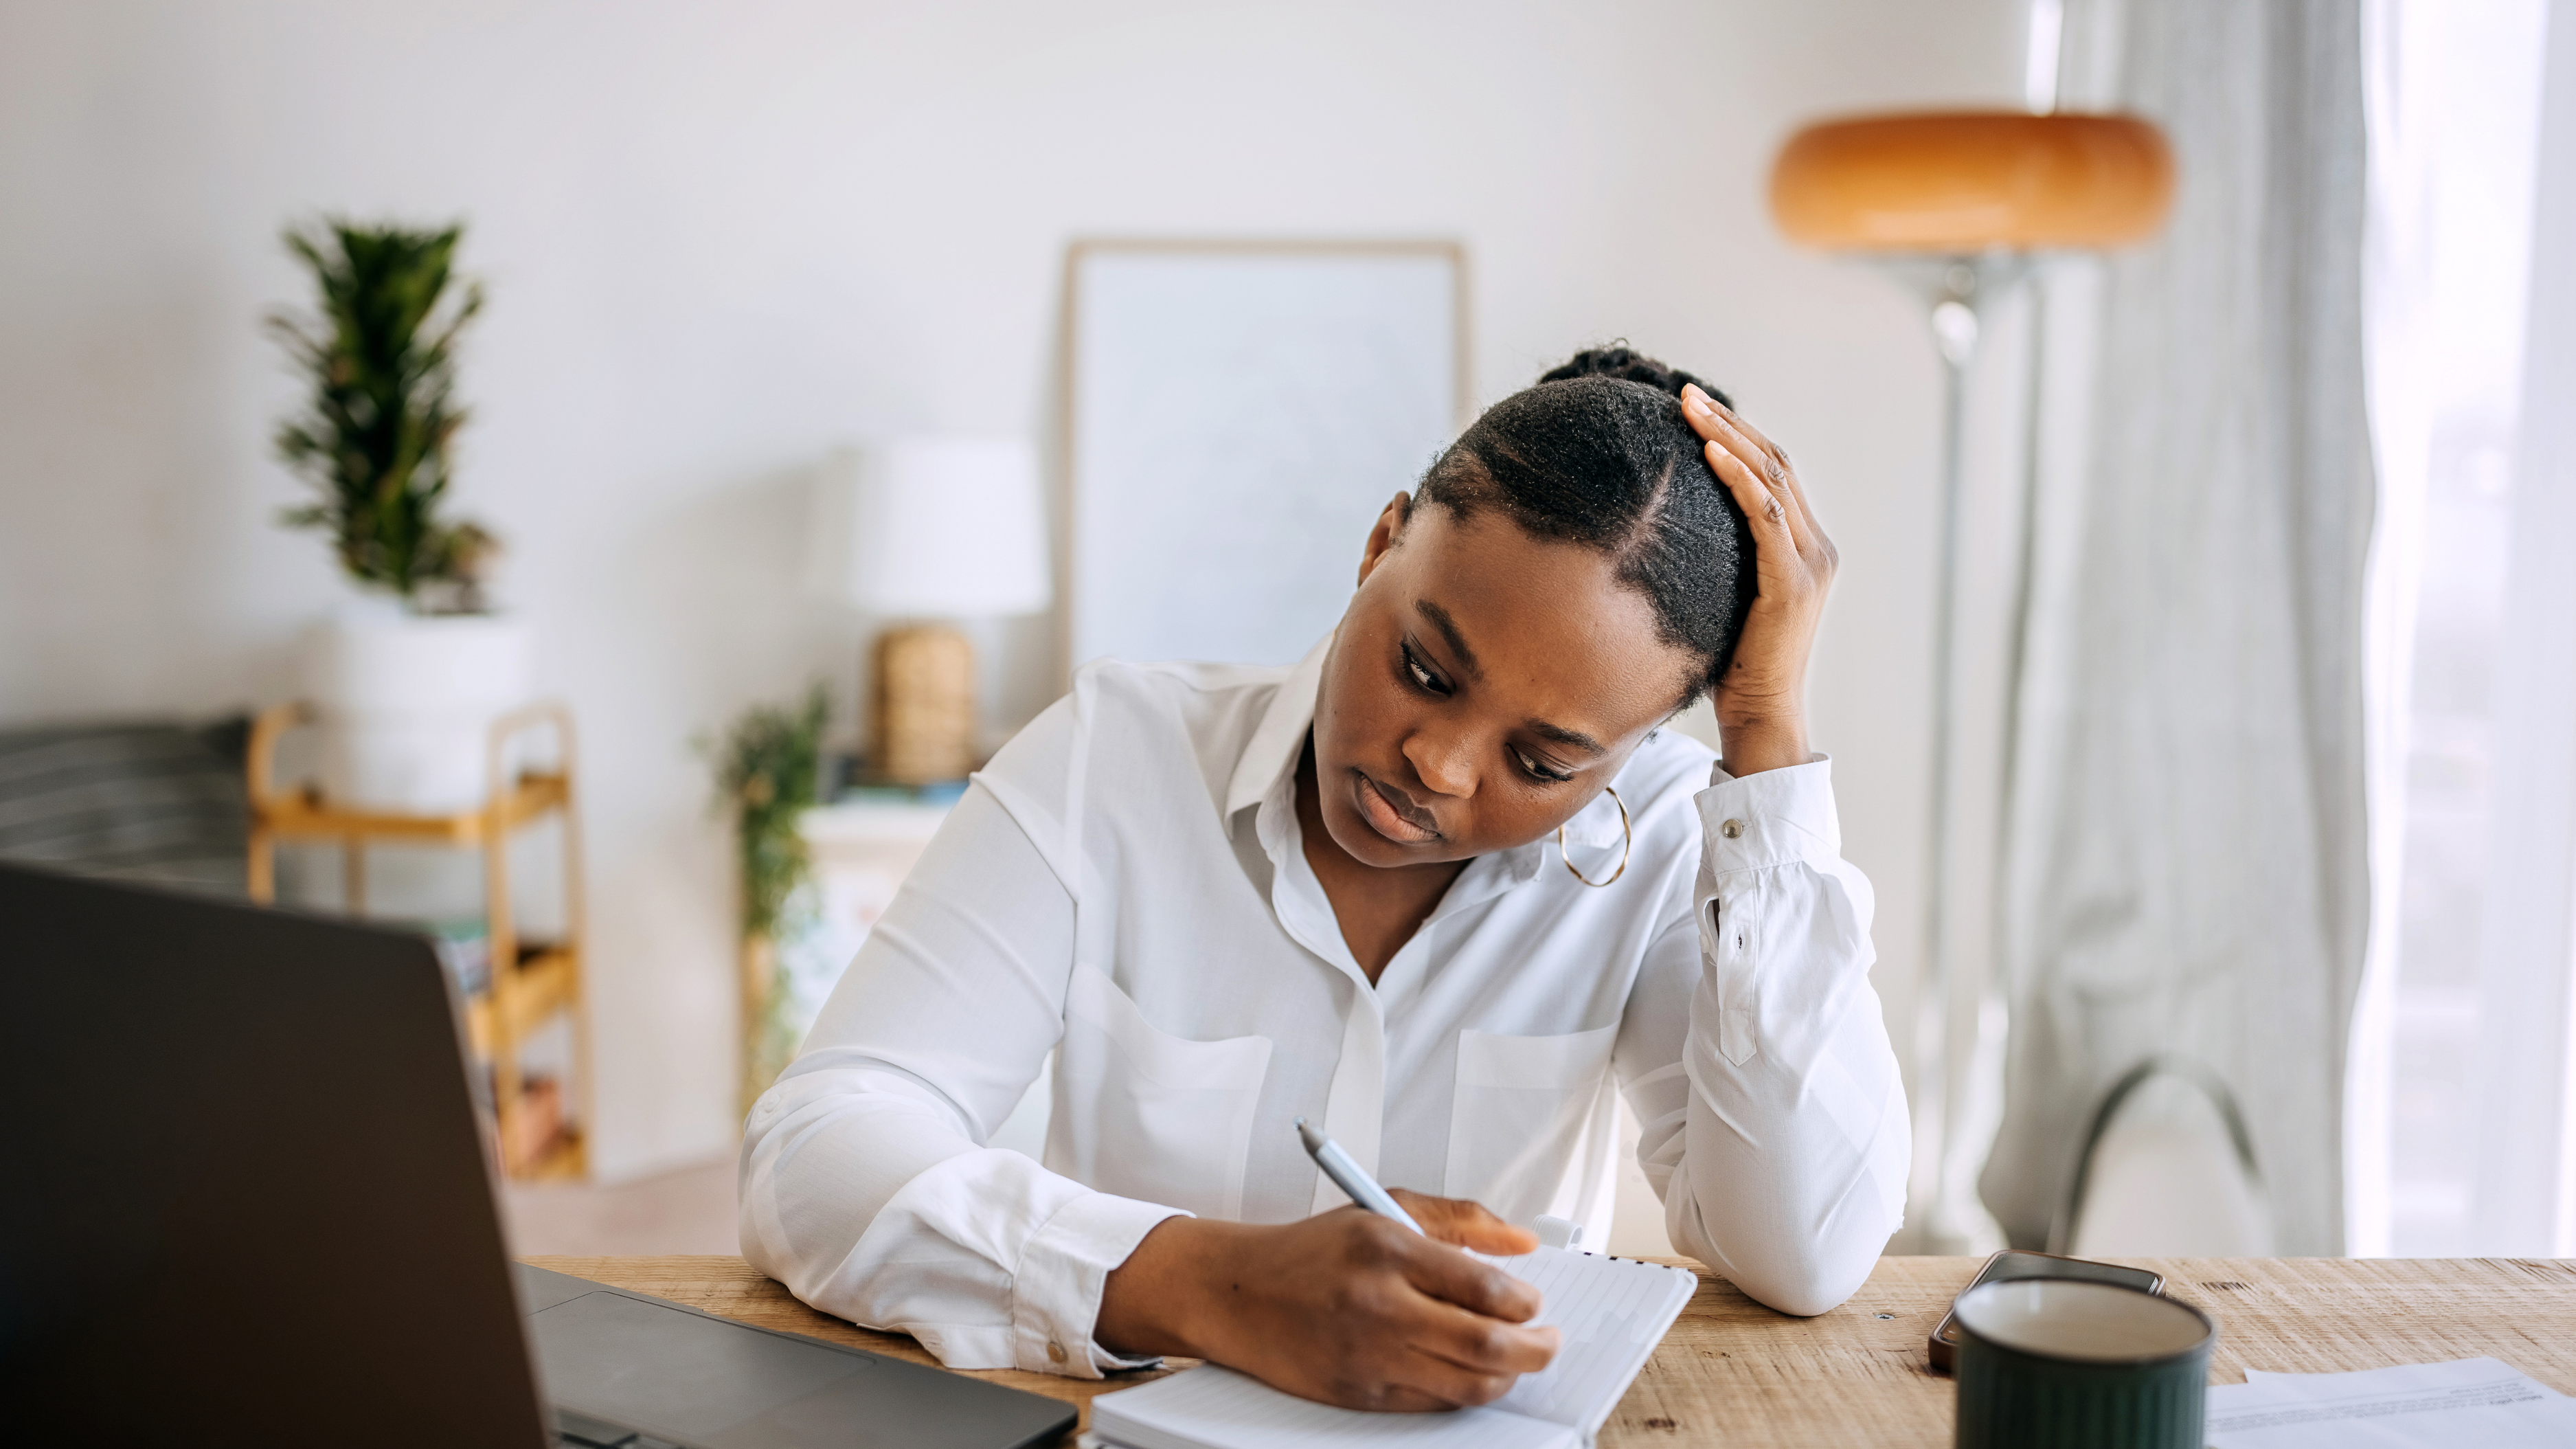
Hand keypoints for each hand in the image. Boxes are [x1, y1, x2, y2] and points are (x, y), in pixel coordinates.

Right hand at [1095, 1190, 1560, 1409]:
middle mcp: (1381, 1303)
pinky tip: (1469, 1373)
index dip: (1528, 1302)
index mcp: (1391, 1248)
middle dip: (1538, 1348)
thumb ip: (1462, 1219)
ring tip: (1516, 1359)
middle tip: (1550, 1341)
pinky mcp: (1359, 1392)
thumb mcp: (1384, 1207)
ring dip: (1508, 1376)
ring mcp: (1370, 1354)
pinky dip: (1464, 1392)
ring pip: (1469, 1384)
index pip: (1488, 1288)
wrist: (1237, 1293)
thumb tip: (1524, 1242)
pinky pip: (1433, 1404)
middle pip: (1489, 1344)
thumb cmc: (1314, 1250)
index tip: (1534, 1302)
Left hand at [1680, 384, 1835, 776]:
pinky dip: (1739, 478)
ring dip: (1729, 436)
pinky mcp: (1794, 582)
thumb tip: (1667, 536)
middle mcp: (1817, 548)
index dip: (1737, 435)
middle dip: (1729, 423)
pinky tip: (1709, 453)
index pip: (1774, 474)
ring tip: (1690, 407)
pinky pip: (1767, 515)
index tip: (1695, 409)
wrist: (1762, 716)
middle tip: (1685, 393)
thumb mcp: (1725, 600)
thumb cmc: (1733, 667)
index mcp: (1804, 549)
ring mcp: (1811, 563)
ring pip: (1773, 478)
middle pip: (1775, 463)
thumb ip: (1719, 563)